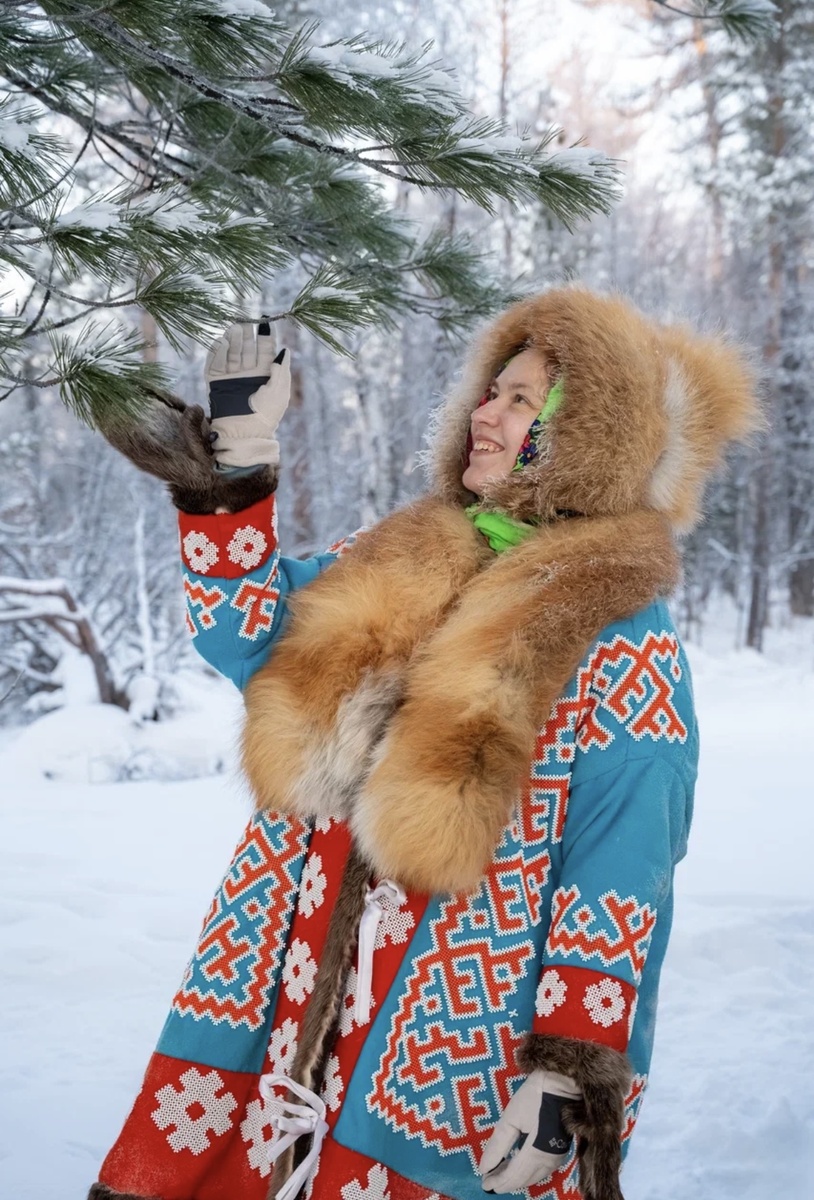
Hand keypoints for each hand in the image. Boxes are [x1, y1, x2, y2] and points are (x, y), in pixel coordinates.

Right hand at [206, 321, 289, 468]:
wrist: (244, 432)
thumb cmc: (266, 414)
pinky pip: (214, 362)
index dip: (265, 335)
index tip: (265, 320)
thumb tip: (285, 349)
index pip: (265, 349)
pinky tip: (222, 342)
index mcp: (265, 374)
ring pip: (231, 351)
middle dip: (246, 334)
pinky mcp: (216, 381)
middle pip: (246, 346)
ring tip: (234, 329)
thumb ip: (282, 369)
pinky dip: (217, 351)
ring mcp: (231, 376)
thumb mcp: (280, 391)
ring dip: (232, 339)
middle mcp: (247, 373)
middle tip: (245, 322)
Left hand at [478, 1070, 579, 1193]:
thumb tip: (484, 1168)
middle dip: (505, 1182)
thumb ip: (498, 1146)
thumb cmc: (536, 1096)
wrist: (564, 1083)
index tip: (484, 1184)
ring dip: (516, 1178)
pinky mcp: (561, 1151)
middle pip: (524, 1179)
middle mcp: (548, 1161)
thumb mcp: (512, 1118)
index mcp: (535, 1153)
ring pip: (534, 1176)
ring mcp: (557, 1157)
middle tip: (489, 1181)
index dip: (498, 1182)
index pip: (513, 1176)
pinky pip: (542, 1170)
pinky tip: (518, 1167)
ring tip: (500, 1175)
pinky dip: (527, 1173)